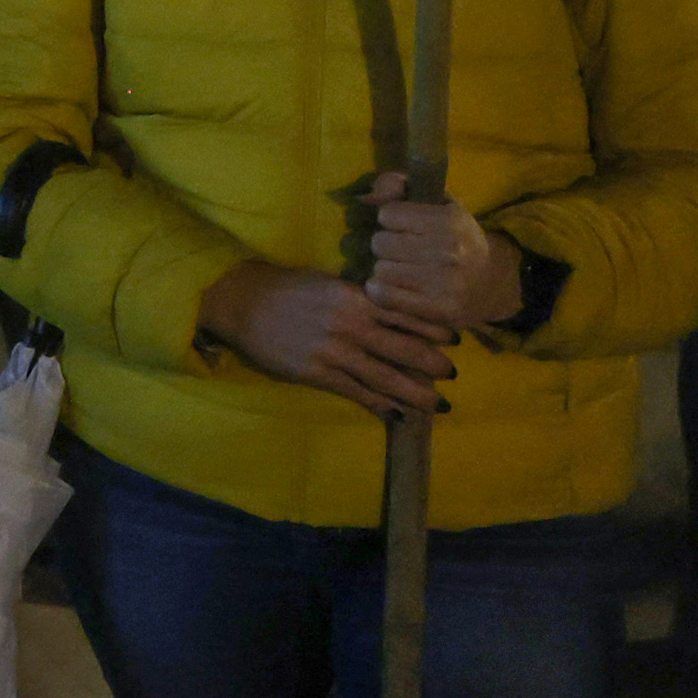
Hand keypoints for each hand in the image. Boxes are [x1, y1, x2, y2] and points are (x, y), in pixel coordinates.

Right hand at [197, 254, 452, 418]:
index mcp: (356, 297)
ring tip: (437, 405)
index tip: (456, 338)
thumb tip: (392, 312)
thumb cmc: (285, 287)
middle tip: (454, 376)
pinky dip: (380, 405)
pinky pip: (357, 393)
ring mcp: (335, 351)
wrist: (241, 300)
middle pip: (404, 349)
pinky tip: (396, 414)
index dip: (434, 327)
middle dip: (433, 364)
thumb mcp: (328, 283)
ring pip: (386, 377)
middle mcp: (352, 324)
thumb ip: (360, 298)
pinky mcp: (318, 373)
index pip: (406, 313)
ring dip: (415, 393)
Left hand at [366, 179, 525, 338]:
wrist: (490, 284)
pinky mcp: (438, 310)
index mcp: (450, 220)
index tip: (402, 226)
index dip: (390, 219)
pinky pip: (385, 296)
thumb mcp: (438, 204)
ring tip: (401, 270)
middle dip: (385, 245)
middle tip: (400, 251)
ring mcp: (444, 283)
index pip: (387, 214)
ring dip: (385, 270)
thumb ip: (400, 187)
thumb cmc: (457, 239)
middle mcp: (448, 251)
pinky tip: (393, 288)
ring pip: (380, 270)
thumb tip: (371, 195)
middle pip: (380, 243)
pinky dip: (381, 292)